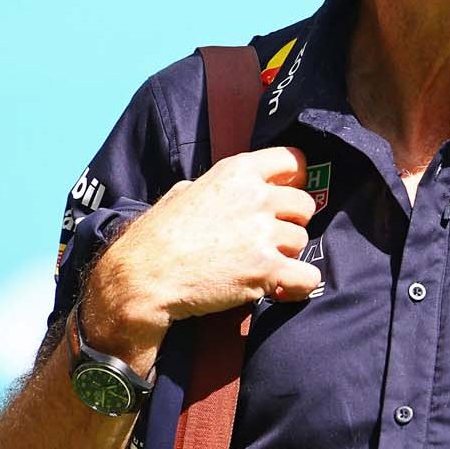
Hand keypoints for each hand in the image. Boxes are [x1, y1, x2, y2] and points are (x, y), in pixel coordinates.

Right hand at [83, 147, 321, 369]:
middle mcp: (255, 197)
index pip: (291, 160)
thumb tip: (230, 189)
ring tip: (258, 264)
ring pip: (302, 241)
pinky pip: (307, 277)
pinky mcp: (266, 269)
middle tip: (268, 238)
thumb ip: (215, 186)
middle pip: (304, 205)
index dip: (295, 180)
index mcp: (236, 172)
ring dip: (286, 255)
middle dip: (290, 222)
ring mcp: (263, 233)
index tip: (287, 194)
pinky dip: (299, 285)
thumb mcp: (183, 192)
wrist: (142, 276)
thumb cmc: (156, 236)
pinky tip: (281, 287)